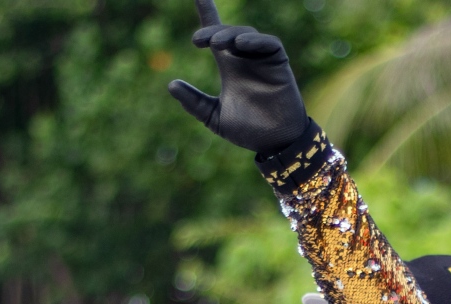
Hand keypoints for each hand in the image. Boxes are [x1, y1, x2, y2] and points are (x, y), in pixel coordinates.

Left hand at [168, 0, 307, 154]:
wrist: (274, 143)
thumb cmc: (248, 130)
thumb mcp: (214, 116)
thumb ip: (194, 102)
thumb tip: (171, 84)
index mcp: (230, 66)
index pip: (216, 34)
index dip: (207, 12)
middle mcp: (245, 58)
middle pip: (228, 32)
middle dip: (212, 31)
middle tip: (198, 41)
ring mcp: (262, 59)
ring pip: (246, 34)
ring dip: (230, 35)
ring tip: (217, 44)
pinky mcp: (279, 63)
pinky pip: (269, 43)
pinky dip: (255, 41)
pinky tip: (241, 44)